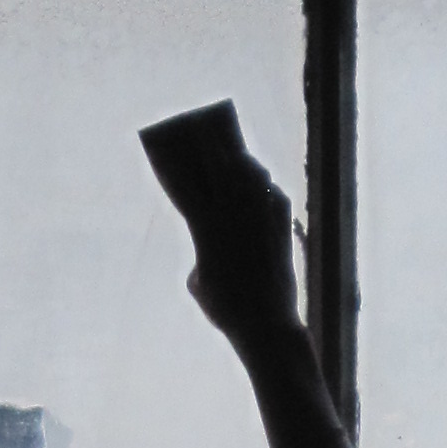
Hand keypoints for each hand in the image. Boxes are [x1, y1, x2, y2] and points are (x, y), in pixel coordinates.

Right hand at [139, 106, 305, 361]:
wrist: (265, 321)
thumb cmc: (224, 309)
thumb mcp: (200, 282)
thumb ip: (203, 253)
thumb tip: (216, 236)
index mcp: (203, 227)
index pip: (184, 185)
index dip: (173, 164)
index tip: (165, 147)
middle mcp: (232, 214)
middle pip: (218, 165)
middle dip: (208, 143)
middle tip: (201, 126)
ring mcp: (260, 216)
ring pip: (249, 174)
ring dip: (240, 158)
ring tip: (234, 148)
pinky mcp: (282, 225)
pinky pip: (273, 193)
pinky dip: (265, 185)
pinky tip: (262, 180)